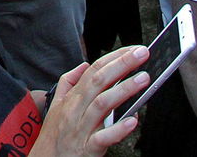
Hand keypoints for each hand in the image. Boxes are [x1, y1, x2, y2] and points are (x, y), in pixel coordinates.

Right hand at [29, 45, 150, 156]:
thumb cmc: (53, 136)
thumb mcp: (55, 105)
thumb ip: (68, 82)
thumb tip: (83, 65)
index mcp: (72, 98)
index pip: (94, 70)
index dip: (114, 57)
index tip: (133, 49)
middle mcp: (76, 109)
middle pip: (99, 81)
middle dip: (122, 65)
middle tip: (142, 54)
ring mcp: (82, 128)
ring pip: (102, 104)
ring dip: (124, 90)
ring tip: (144, 79)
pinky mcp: (88, 149)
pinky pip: (103, 137)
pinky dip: (118, 129)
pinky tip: (132, 120)